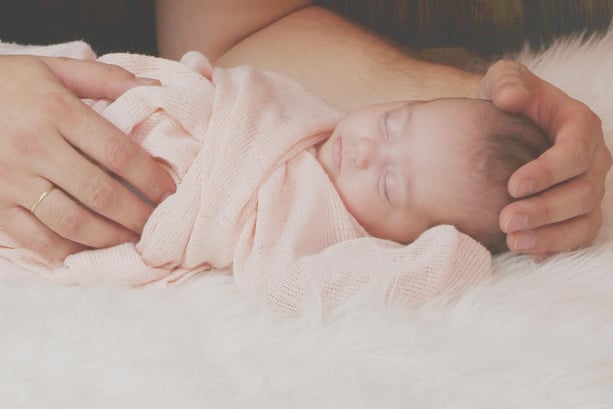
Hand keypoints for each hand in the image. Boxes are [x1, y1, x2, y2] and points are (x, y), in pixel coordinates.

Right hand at [0, 55, 175, 260]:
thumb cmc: (6, 84)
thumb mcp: (53, 68)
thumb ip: (104, 78)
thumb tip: (154, 88)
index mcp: (56, 110)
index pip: (118, 153)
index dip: (150, 178)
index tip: (169, 192)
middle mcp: (35, 146)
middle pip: (101, 193)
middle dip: (138, 214)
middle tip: (158, 224)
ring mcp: (11, 179)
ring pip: (72, 222)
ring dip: (110, 237)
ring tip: (132, 239)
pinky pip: (36, 238)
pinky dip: (68, 251)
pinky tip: (90, 251)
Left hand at [480, 60, 611, 255]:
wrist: (507, 122)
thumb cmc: (509, 99)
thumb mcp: (505, 80)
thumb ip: (508, 82)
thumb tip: (511, 98)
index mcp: (580, 125)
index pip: (574, 152)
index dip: (548, 172)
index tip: (512, 186)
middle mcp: (592, 159)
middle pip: (583, 192)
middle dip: (545, 210)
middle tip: (506, 221)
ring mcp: (588, 188)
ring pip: (584, 220)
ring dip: (551, 236)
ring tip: (513, 242)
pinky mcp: (577, 211)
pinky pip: (577, 235)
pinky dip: (556, 247)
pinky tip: (529, 254)